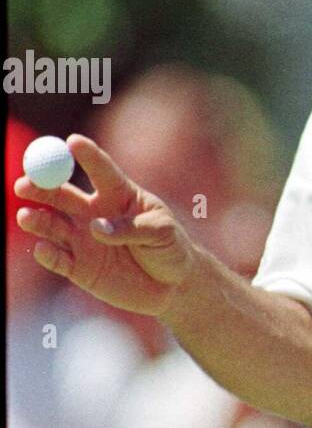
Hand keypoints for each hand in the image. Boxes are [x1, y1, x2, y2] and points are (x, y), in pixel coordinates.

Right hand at [14, 134, 196, 316]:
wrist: (172, 286)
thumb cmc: (171, 248)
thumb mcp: (161, 232)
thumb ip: (130, 228)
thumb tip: (96, 227)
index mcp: (118, 194)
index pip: (100, 169)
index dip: (86, 155)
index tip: (72, 141)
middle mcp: (93, 213)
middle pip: (61, 195)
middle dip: (41, 187)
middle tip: (25, 183)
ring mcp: (83, 239)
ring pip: (51, 225)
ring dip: (37, 220)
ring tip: (26, 217)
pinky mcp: (78, 267)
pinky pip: (56, 259)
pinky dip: (47, 254)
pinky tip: (43, 249)